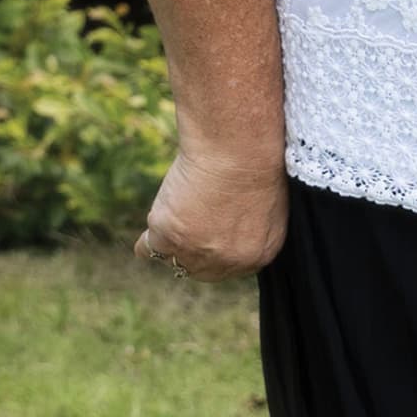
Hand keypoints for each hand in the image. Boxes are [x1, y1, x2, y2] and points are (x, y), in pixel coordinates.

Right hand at [134, 148, 288, 281]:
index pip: (231, 267)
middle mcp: (229, 263)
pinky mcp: (167, 239)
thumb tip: (230, 237)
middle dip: (195, 249)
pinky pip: (147, 246)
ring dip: (172, 238)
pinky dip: (151, 231)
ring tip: (183, 204)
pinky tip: (163, 210)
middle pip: (200, 269)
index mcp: (260, 253)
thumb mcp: (269, 202)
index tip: (210, 233)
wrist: (236, 146)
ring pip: (171, 258)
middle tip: (194, 219)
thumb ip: (252, 228)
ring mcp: (196, 254)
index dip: (217, 251)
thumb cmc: (257, 160)